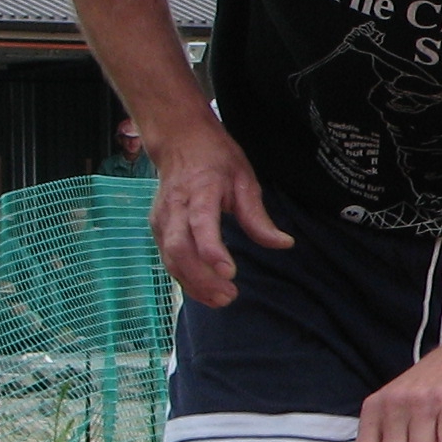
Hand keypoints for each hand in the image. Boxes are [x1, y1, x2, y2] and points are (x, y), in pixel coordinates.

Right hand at [148, 124, 292, 305]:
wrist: (179, 142)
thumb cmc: (215, 159)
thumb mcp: (244, 179)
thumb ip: (258, 216)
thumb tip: (284, 243)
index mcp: (200, 191)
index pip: (201, 225)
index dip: (211, 251)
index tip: (228, 273)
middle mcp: (175, 207)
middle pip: (179, 248)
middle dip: (201, 277)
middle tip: (228, 295)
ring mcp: (162, 219)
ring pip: (170, 258)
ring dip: (193, 284)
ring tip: (221, 300)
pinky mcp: (158, 229)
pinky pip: (168, 259)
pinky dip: (185, 279)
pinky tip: (205, 293)